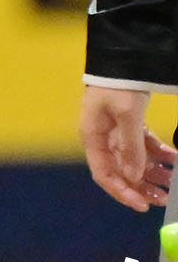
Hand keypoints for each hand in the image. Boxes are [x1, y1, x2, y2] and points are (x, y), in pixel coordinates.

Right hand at [79, 85, 174, 211]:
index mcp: (93, 136)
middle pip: (120, 170)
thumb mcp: (126, 115)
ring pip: (134, 160)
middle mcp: (102, 137)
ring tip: (173, 180)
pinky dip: (158, 154)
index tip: (143, 206)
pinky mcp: (128, 122)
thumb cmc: (118, 84)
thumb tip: (134, 177)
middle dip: (142, 186)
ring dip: (153, 172)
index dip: (122, 192)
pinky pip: (143, 145)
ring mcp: (115, 130)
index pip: (103, 173)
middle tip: (164, 197)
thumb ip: (130, 147)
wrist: (125, 55)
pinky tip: (173, 158)